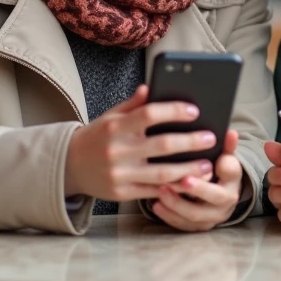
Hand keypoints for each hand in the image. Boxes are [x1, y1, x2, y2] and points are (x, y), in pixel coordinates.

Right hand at [65, 85, 217, 202]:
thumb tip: (150, 87)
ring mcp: (120, 174)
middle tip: (211, 138)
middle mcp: (117, 150)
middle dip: (190, 142)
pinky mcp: (122, 193)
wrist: (69, 165)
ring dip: (189, 169)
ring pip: (162, 173)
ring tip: (208, 164)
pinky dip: (174, 187)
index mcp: (115, 127)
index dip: (173, 111)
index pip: (149, 114)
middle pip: (162, 145)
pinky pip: (154, 191)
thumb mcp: (110, 116)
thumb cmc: (97, 137)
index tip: (194, 110)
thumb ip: (132, 105)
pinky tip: (191, 181)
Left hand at [151, 129, 244, 232]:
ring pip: (196, 214)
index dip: (224, 167)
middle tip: (182, 179)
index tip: (212, 161)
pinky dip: (169, 216)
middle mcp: (227, 200)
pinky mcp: (199, 226)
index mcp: (233, 178)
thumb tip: (231, 132)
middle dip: (198, 189)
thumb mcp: (223, 155)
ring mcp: (213, 216)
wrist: (220, 195)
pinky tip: (156, 205)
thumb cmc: (216, 168)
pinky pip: (184, 225)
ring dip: (178, 203)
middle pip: (215, 196)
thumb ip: (225, 145)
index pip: (232, 171)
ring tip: (161, 190)